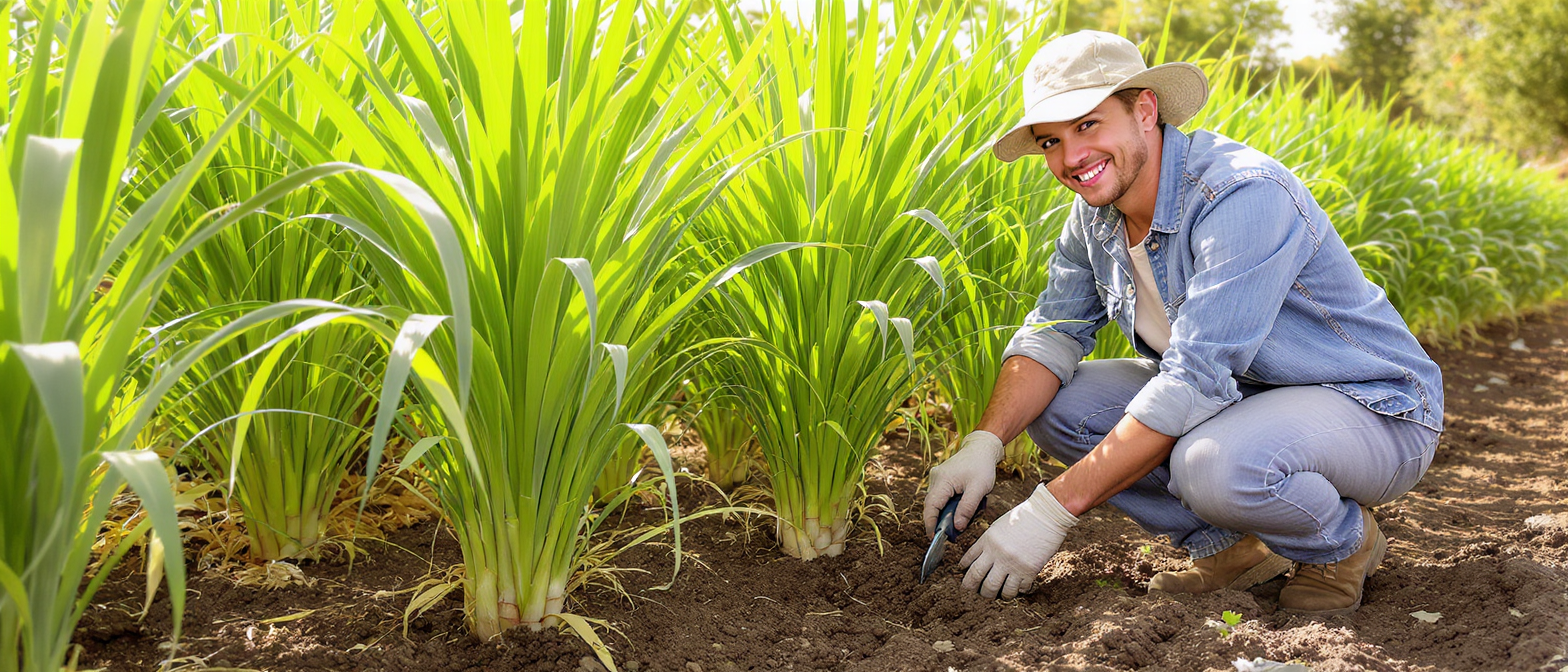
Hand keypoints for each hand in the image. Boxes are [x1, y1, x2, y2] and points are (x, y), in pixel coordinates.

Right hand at [924, 431, 1004, 537]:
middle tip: (946, 534)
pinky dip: (945, 505)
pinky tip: (955, 509)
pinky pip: (939, 495)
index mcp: (942, 480)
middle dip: (937, 520)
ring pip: (935, 500)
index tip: (933, 537)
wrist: (981, 449)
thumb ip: (967, 509)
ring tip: (953, 523)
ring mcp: (936, 477)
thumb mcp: (978, 489)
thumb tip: (957, 527)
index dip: (930, 523)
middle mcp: (935, 478)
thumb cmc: (981, 467)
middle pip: (931, 505)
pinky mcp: (941, 478)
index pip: (931, 506)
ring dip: (942, 512)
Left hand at [959, 483, 1077, 598]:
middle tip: (976, 592)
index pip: (969, 560)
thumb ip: (988, 542)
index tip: (965, 577)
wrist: (1046, 515)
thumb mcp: (998, 526)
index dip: (964, 571)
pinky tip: (1016, 589)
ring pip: (996, 588)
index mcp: (988, 540)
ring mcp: (1013, 564)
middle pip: (977, 578)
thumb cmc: (1023, 517)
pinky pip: (1018, 589)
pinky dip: (1016, 591)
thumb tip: (978, 558)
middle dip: (973, 588)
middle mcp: (997, 554)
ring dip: (994, 595)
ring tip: (996, 595)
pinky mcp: (1029, 570)